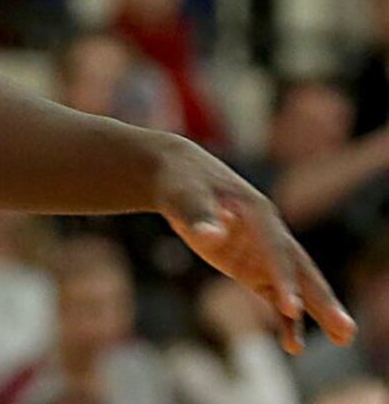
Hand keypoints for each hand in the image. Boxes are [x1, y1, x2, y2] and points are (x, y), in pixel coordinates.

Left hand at [156, 141, 354, 354]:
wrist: (177, 177)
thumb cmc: (182, 183)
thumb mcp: (184, 195)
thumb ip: (198, 216)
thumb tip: (211, 235)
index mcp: (256, 210)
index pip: (275, 247)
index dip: (283, 277)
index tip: (291, 308)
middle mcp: (268, 232)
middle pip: (299, 268)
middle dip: (321, 298)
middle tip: (346, 329)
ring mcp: (263, 251)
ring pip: (296, 284)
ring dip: (317, 310)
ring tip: (344, 338)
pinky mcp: (253, 267)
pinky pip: (274, 296)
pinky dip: (286, 319)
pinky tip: (293, 346)